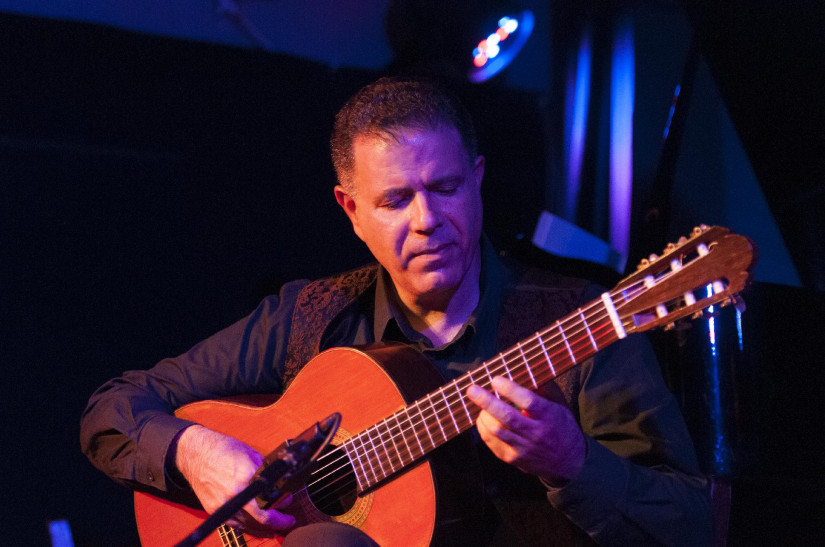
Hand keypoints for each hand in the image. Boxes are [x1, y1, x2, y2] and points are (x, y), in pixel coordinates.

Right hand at [175, 425, 294, 536]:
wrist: (196, 454)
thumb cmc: (222, 450)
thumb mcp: (250, 454)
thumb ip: (264, 471)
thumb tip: (279, 481)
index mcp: (246, 477)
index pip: (271, 499)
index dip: (283, 504)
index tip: (288, 502)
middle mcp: (235, 493)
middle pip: (261, 518)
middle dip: (278, 522)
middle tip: (287, 521)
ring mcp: (223, 504)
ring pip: (248, 525)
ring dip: (263, 528)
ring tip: (274, 525)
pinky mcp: (214, 510)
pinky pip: (234, 524)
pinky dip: (246, 526)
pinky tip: (255, 525)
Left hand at [467, 376, 585, 484]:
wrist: (569, 463)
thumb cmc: (562, 428)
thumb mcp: (560, 406)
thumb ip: (545, 389)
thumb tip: (526, 371)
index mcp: (549, 416)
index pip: (528, 402)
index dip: (510, 390)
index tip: (495, 379)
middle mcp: (536, 433)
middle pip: (507, 417)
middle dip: (486, 402)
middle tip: (472, 390)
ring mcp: (524, 448)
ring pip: (497, 431)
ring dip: (483, 415)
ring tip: (478, 402)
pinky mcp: (514, 459)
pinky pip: (492, 443)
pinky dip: (483, 429)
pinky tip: (482, 418)